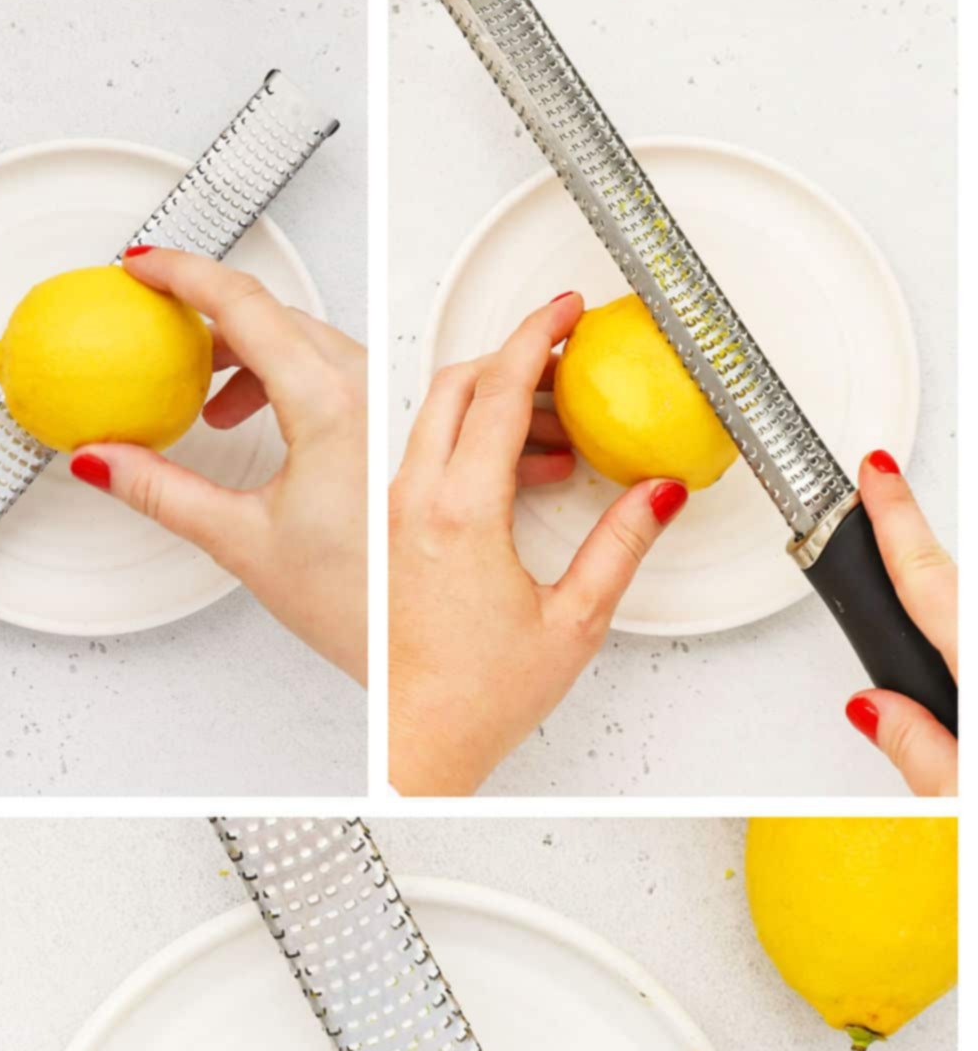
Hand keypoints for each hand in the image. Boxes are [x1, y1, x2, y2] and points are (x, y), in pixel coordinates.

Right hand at [68, 248, 365, 683]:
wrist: (420, 655)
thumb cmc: (358, 609)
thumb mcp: (240, 541)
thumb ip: (159, 490)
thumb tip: (100, 460)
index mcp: (332, 409)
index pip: (243, 305)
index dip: (182, 275)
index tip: (144, 266)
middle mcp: (374, 396)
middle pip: (280, 315)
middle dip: (213, 316)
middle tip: (163, 329)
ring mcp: (396, 409)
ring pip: (316, 340)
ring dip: (256, 353)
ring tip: (214, 402)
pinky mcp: (407, 430)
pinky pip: (346, 371)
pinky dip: (295, 377)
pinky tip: (267, 420)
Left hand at [388, 292, 687, 794]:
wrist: (417, 741)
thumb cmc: (476, 698)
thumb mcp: (574, 621)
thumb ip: (621, 546)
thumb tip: (660, 493)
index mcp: (459, 514)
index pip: (499, 390)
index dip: (537, 334)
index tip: (564, 309)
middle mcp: (413, 505)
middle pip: (456, 384)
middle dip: (512, 355)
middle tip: (564, 354)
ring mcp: (394, 517)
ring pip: (436, 419)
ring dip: (494, 404)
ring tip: (559, 428)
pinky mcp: (389, 535)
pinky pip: (427, 460)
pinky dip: (472, 443)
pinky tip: (523, 474)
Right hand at [843, 452, 956, 795]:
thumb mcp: (960, 807)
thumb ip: (917, 750)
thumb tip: (873, 707)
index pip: (931, 585)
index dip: (899, 523)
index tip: (881, 474)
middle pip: (965, 607)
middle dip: (931, 585)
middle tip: (900, 558)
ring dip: (964, 658)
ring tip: (954, 711)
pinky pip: (977, 679)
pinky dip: (968, 680)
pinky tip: (963, 691)